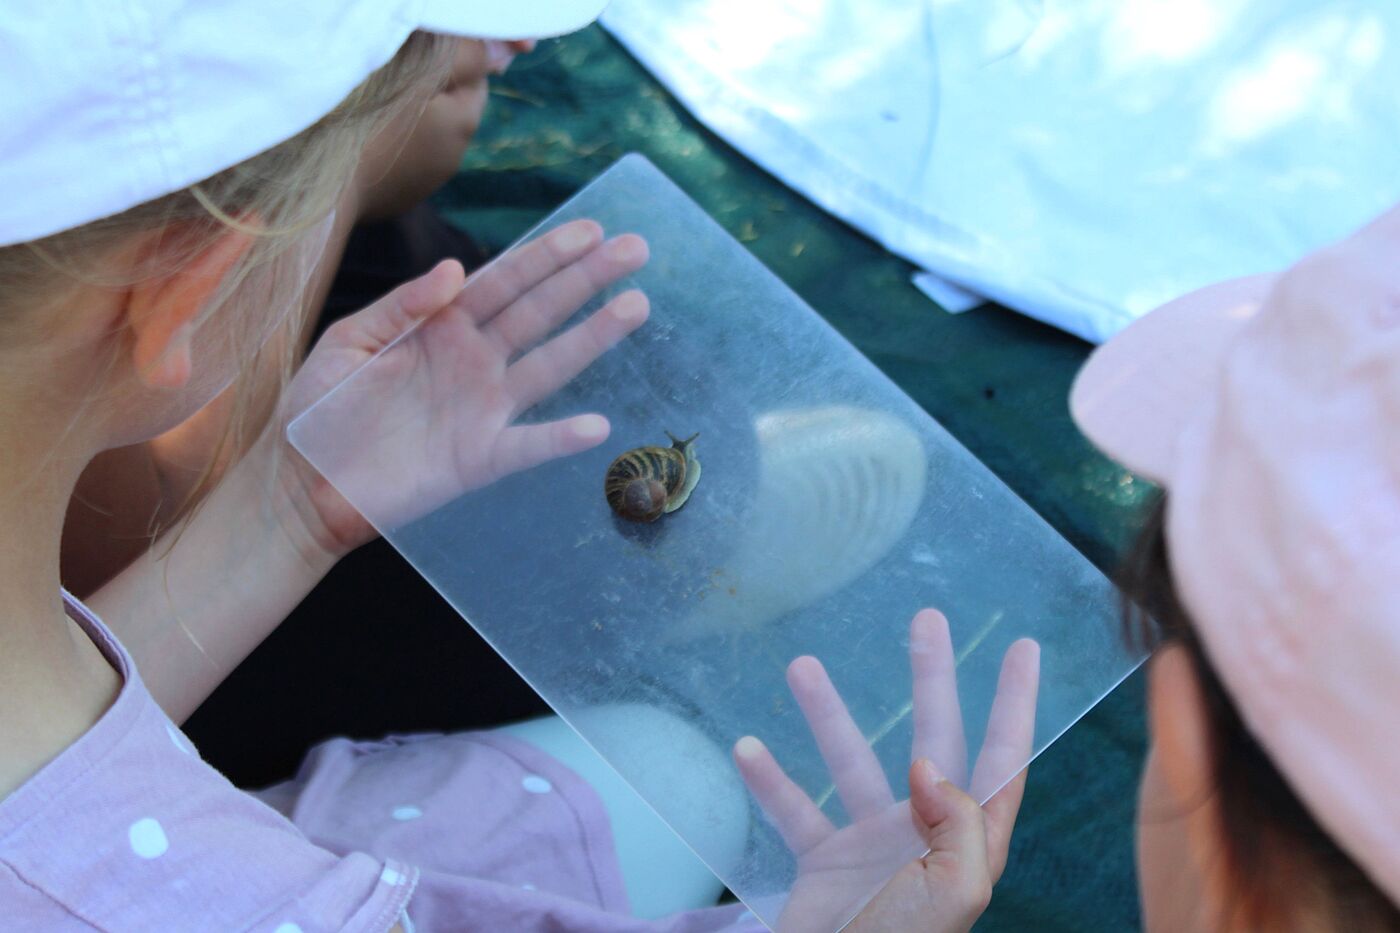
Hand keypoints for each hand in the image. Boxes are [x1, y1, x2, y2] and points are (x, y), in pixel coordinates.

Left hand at [273, 219, 648, 559]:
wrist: (303, 484)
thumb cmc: (320, 410)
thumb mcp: (349, 343)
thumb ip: (402, 306)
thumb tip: (457, 269)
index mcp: (442, 325)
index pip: (505, 281)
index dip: (547, 255)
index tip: (590, 230)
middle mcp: (474, 361)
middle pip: (540, 312)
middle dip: (587, 280)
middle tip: (635, 250)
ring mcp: (483, 409)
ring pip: (549, 366)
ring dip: (593, 338)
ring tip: (636, 306)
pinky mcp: (480, 458)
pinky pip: (528, 446)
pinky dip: (560, 438)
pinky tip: (596, 426)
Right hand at [734, 610, 1039, 931]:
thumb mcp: (952, 894)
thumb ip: (958, 825)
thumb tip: (929, 765)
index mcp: (969, 841)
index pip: (1002, 758)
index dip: (1015, 704)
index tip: (1022, 648)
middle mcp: (926, 833)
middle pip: (933, 738)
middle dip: (932, 679)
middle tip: (926, 619)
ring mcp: (874, 845)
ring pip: (853, 762)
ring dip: (829, 715)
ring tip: (800, 665)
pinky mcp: (826, 864)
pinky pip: (798, 811)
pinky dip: (772, 783)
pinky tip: (747, 749)